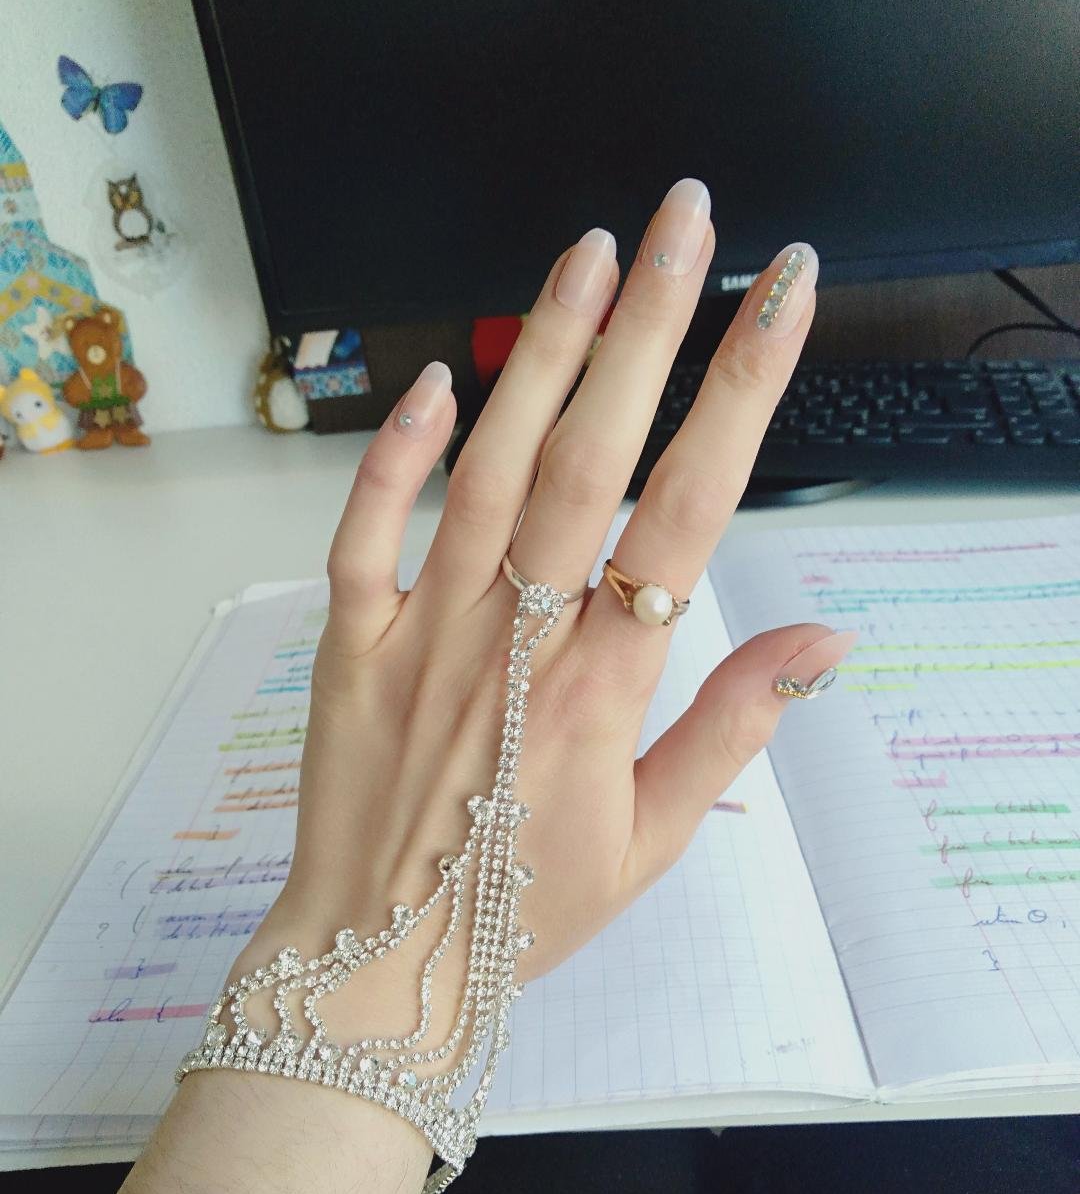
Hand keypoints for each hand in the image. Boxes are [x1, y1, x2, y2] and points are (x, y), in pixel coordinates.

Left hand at [233, 179, 854, 1046]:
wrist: (378, 969)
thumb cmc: (523, 911)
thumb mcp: (654, 844)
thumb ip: (734, 732)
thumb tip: (823, 637)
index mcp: (603, 690)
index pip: (690, 514)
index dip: (742, 395)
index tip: (782, 300)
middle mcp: (516, 641)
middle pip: (591, 459)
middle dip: (647, 329)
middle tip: (688, 223)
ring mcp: (422, 635)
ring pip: (485, 471)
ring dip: (539, 356)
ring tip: (589, 255)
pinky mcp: (348, 645)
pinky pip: (365, 534)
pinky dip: (394, 454)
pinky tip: (435, 382)